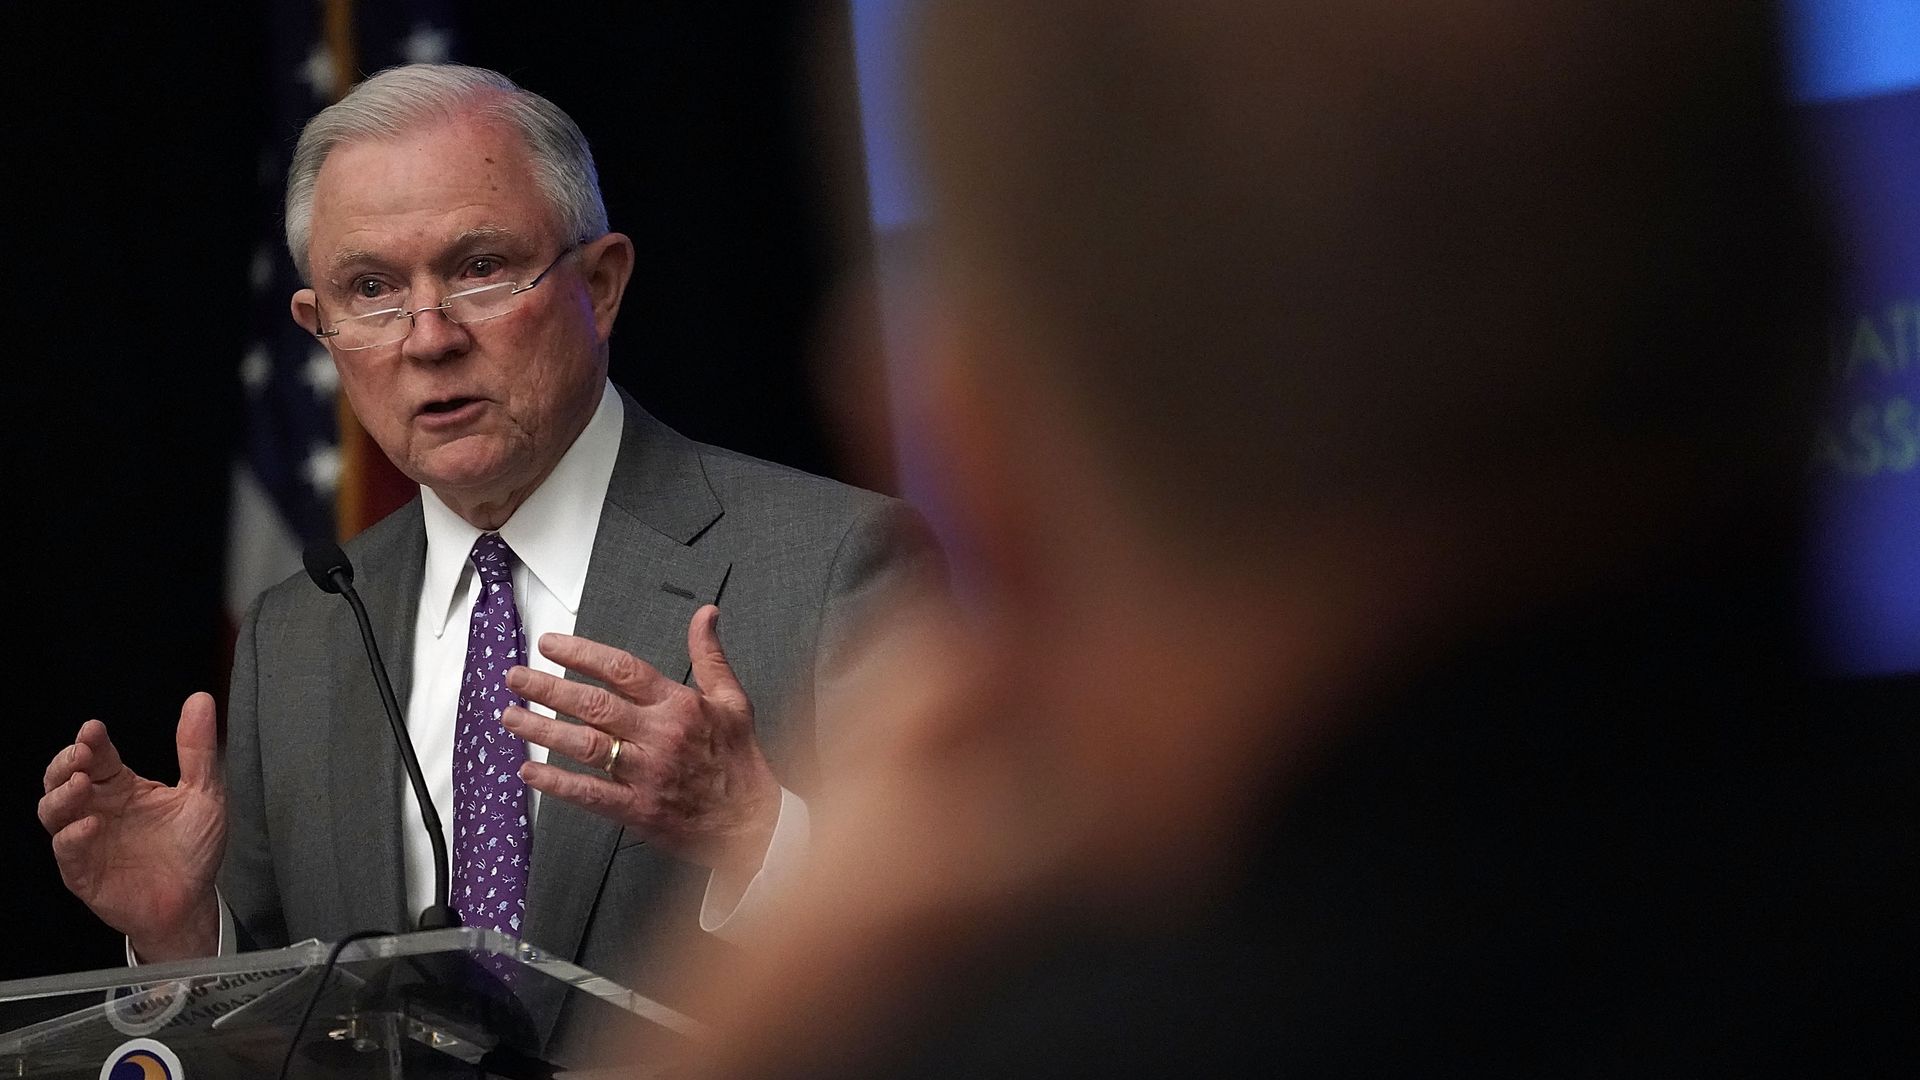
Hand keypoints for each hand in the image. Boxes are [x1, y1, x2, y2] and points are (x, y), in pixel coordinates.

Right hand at [38, 693, 226, 960]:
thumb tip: (201, 698)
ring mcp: (87, 841)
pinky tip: (88, 825)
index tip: (93, 729)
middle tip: (80, 754)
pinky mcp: (84, 874)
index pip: (96, 756)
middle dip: (64, 763)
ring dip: (61, 796)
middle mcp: (98, 809)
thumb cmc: (193, 847)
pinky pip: (67, 854)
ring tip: (80, 784)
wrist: (194, 901)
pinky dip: (72, 838)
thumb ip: (197, 750)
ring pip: (53, 813)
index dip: (90, 742)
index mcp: (122, 786)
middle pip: (62, 779)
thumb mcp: (205, 792)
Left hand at [503, 605, 780, 876]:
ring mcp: (647, 773)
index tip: (551, 645)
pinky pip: (589, 793)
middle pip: (594, 704)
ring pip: (585, 745)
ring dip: (542, 730)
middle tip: (515, 677)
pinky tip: (530, 772)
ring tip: (511, 717)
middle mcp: (659, 736)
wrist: (754, 822)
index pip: (622, 669)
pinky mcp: (638, 809)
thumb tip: (706, 615)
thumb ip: (710, 655)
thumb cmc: (740, 761)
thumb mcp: (733, 699)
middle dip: (547, 687)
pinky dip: (557, 783)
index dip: (582, 654)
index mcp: (679, 705)